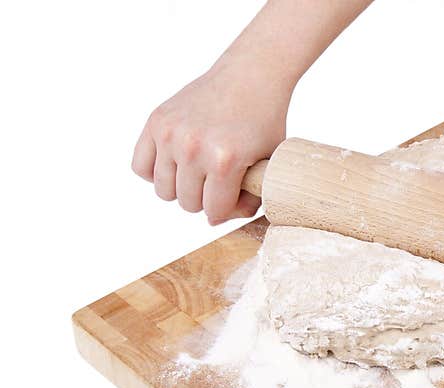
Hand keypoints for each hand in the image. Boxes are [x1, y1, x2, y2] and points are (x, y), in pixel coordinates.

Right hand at [131, 59, 289, 223]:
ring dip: (182, 188)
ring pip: (164, 191)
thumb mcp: (268, 164)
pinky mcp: (156, 121)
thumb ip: (248, 198)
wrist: (251, 76)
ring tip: (200, 172)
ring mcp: (171, 133)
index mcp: (224, 160)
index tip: (238, 194)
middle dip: (206, 199)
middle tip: (220, 181)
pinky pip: (140, 167)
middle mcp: (193, 147)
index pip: (214, 211)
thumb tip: (213, 221)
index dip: (228, 209)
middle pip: (188, 204)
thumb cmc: (264, 121)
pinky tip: (177, 164)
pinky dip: (156, 172)